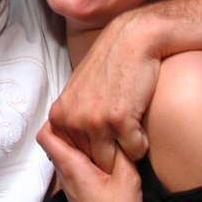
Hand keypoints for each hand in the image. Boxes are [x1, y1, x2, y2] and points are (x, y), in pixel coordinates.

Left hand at [38, 122, 142, 201]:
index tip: (72, 107)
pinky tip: (102, 152)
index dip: (54, 117)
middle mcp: (64, 173)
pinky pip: (72, 163)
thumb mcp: (127, 177)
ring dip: (76, 139)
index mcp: (70, 165)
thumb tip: (116, 128)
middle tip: (87, 112)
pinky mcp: (77, 190)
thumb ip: (120, 151)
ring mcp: (69, 183)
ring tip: (96, 129)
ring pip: (63, 152)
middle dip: (67, 124)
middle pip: (55, 140)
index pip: (46, 134)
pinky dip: (81, 153)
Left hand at [48, 11, 160, 168]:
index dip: (93, 151)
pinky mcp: (118, 120)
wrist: (132, 41)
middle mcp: (71, 120)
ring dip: (126, 150)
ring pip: (114, 160)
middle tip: (121, 134)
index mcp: (59, 115)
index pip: (73, 155)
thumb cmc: (110, 67)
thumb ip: (73, 116)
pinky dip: (142, 142)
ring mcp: (93, 121)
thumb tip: (73, 142)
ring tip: (131, 127)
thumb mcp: (79, 92)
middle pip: (93, 161)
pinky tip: (140, 121)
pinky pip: (135, 150)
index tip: (105, 139)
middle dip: (110, 154)